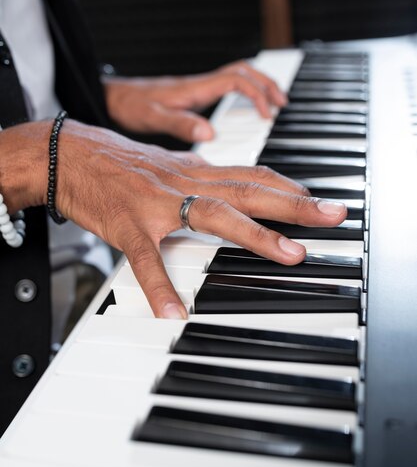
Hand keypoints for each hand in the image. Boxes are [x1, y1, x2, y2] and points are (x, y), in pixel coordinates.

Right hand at [0, 121, 346, 319]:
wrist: (69, 153)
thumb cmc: (121, 164)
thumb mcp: (170, 165)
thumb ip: (203, 179)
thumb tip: (233, 188)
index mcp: (196, 172)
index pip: (253, 174)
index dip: (289, 186)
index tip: (320, 199)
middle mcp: (185, 183)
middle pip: (249, 190)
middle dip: (295, 204)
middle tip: (334, 215)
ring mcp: (158, 205)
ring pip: (213, 215)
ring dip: (254, 235)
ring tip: (289, 255)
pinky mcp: (128, 226)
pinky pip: (147, 260)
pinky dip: (160, 286)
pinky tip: (174, 313)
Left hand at [104, 60, 286, 141]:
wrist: (114, 98)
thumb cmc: (131, 105)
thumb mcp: (153, 118)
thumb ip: (180, 124)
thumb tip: (209, 133)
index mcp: (195, 88)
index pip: (236, 80)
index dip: (256, 94)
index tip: (266, 115)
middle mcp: (200, 84)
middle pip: (243, 71)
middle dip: (267, 83)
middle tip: (282, 103)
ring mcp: (198, 88)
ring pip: (237, 76)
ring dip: (258, 85)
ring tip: (273, 105)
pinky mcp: (193, 94)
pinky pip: (226, 86)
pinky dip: (243, 93)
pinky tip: (244, 109)